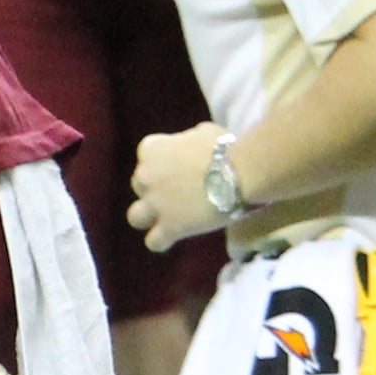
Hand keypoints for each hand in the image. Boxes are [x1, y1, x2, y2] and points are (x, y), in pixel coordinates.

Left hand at [129, 121, 225, 245]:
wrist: (239, 172)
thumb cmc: (225, 148)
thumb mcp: (202, 133)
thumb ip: (187, 140)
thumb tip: (190, 146)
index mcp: (151, 149)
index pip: (148, 154)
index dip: (163, 162)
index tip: (180, 166)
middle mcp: (145, 176)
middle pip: (140, 185)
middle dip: (155, 188)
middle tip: (178, 192)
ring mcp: (155, 204)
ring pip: (136, 217)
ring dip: (148, 216)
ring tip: (166, 218)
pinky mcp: (170, 227)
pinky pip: (154, 242)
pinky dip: (161, 241)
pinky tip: (173, 238)